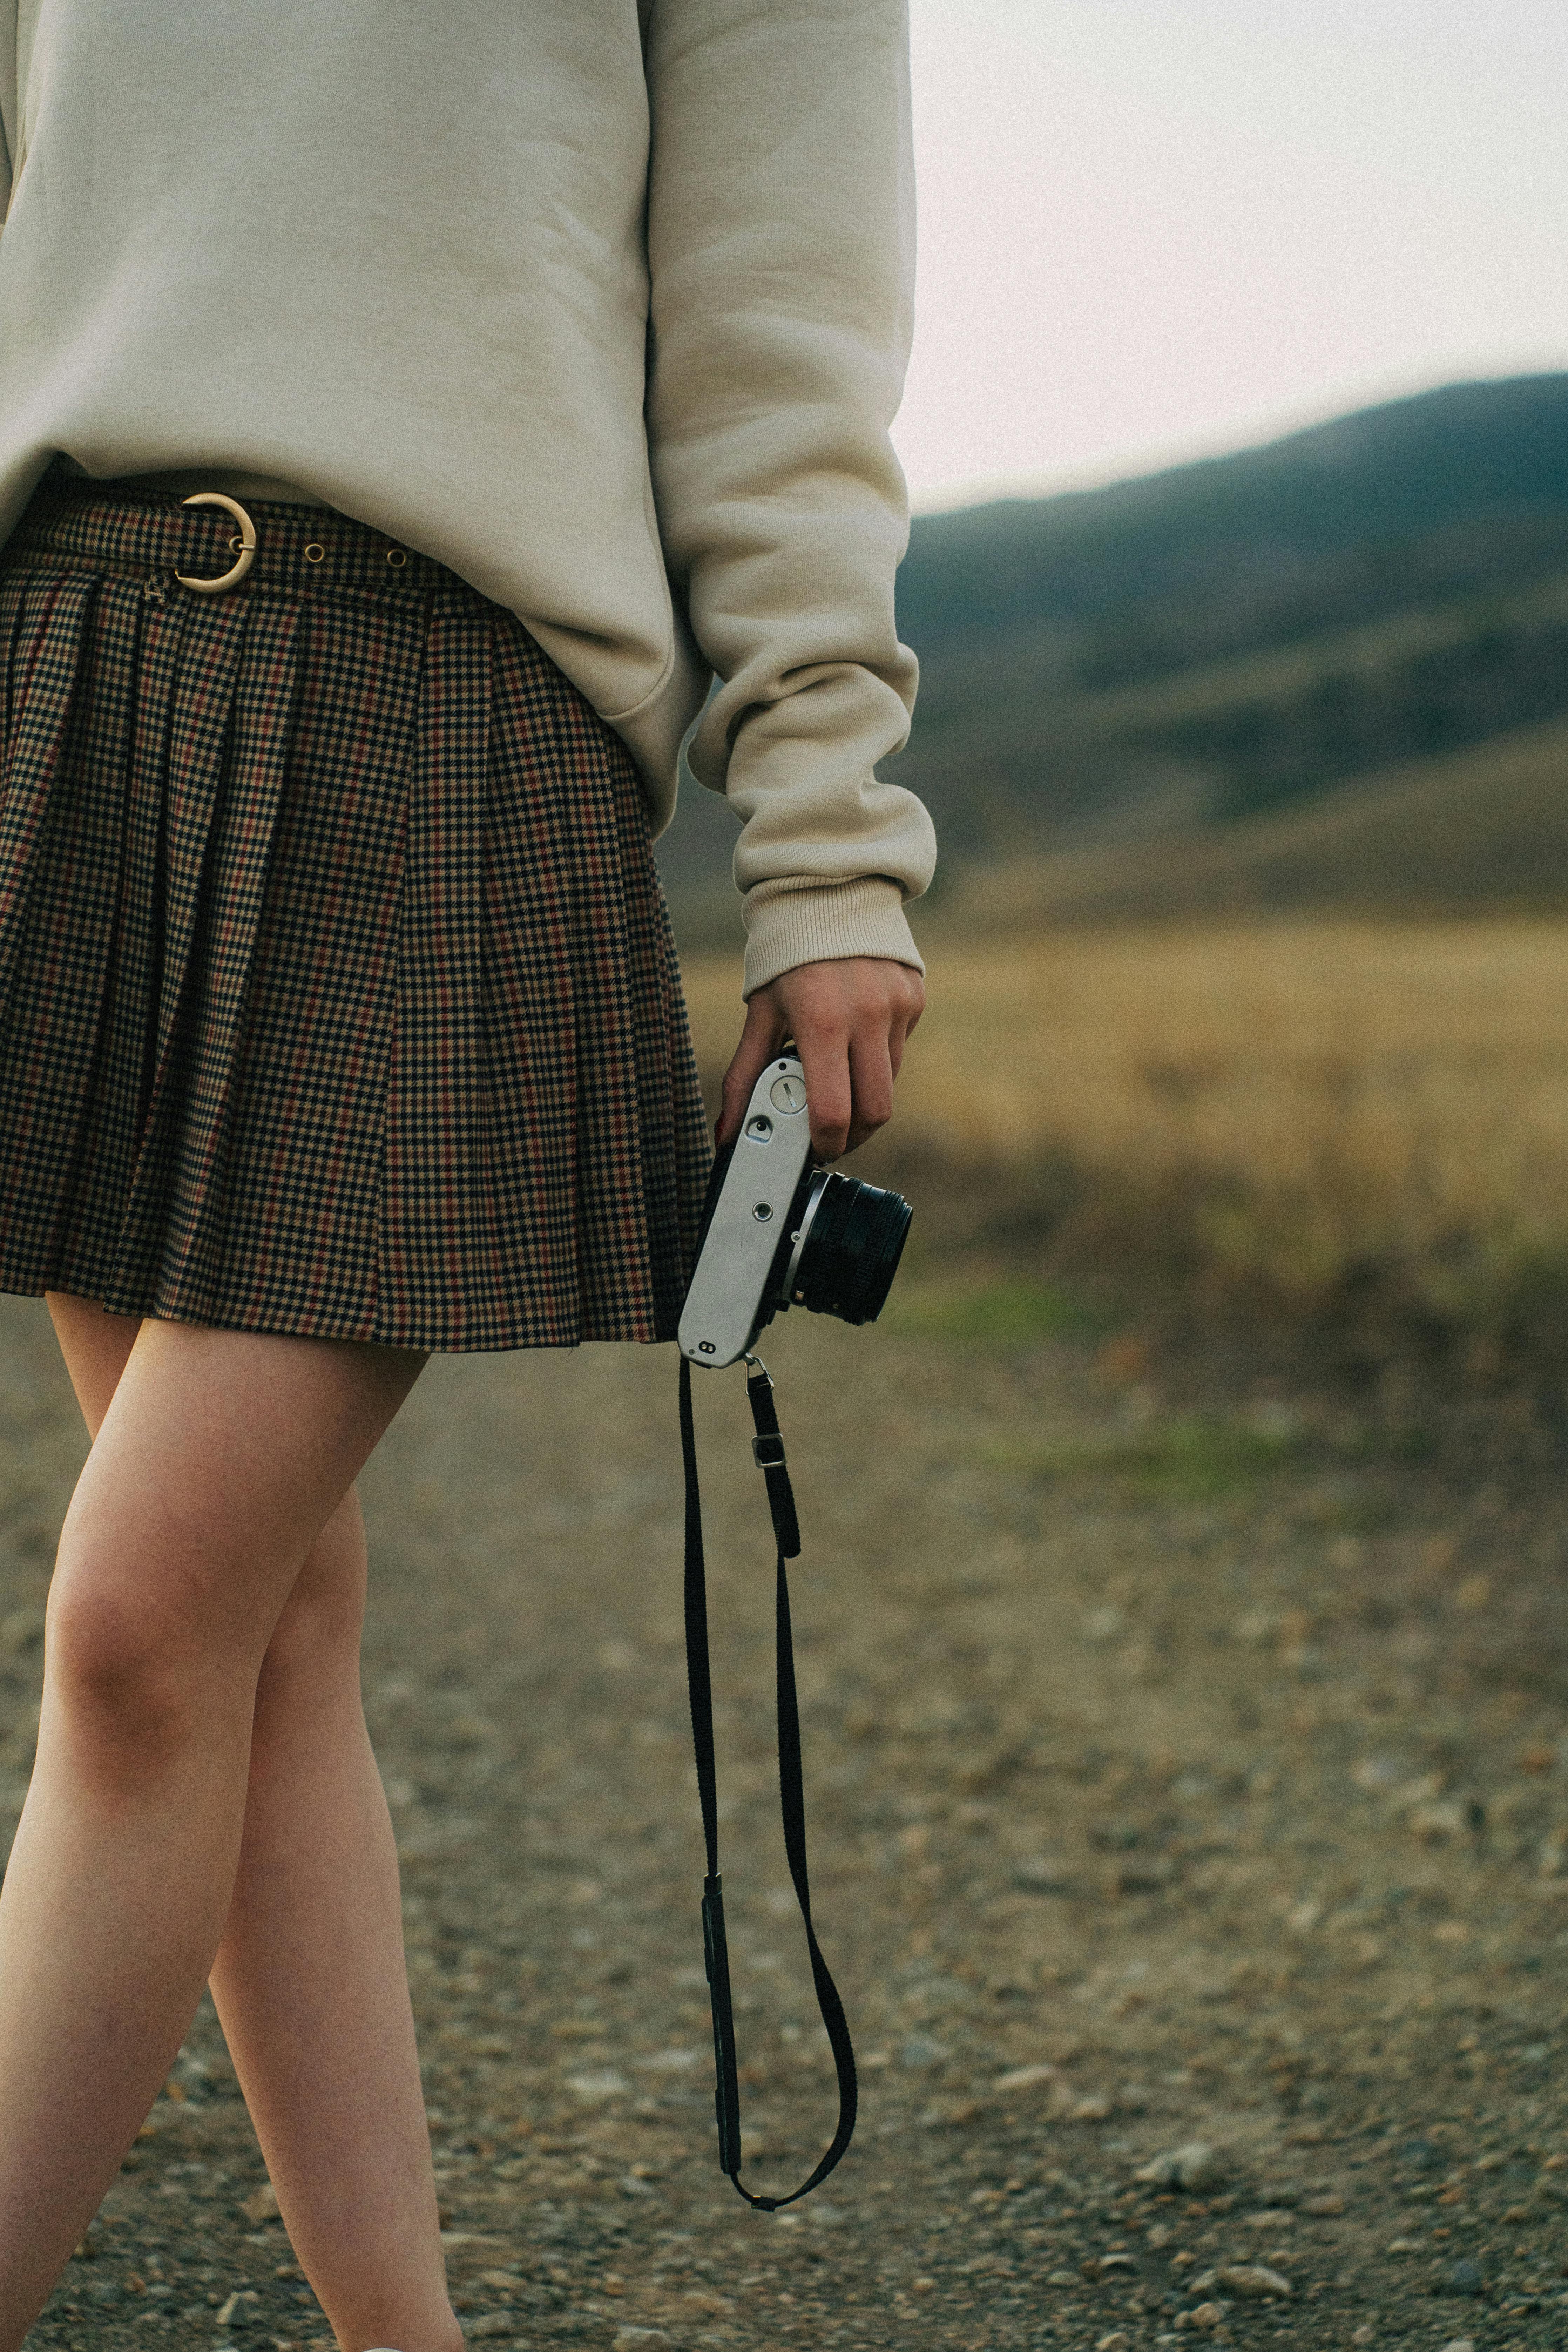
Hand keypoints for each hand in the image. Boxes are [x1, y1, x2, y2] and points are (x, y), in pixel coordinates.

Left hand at [717, 957, 925, 1160]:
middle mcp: (866, 1014)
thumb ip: (744, 1077)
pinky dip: (877, 1059)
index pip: (834, 1111)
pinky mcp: (914, 998)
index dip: (826, 1144)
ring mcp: (896, 1006)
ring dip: (865, 1098)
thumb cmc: (786, 956)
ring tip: (837, 1084)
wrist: (829, 891)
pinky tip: (855, 1040)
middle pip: (876, 1110)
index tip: (815, 1150)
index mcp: (821, 1021)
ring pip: (890, 1083)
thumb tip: (726, 1134)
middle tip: (831, 1135)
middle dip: (853, 1134)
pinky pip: (899, 1049)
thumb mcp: (760, 1014)